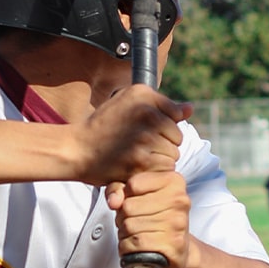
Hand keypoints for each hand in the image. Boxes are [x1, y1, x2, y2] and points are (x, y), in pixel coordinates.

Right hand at [75, 85, 192, 185]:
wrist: (77, 149)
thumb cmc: (103, 126)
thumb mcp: (127, 102)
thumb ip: (161, 104)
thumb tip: (191, 109)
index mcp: (143, 95)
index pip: (176, 114)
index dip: (164, 125)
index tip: (146, 130)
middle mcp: (146, 113)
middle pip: (177, 136)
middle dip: (164, 143)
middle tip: (140, 145)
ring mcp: (144, 137)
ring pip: (173, 154)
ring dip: (161, 159)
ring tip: (139, 156)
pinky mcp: (141, 160)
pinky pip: (165, 168)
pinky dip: (155, 172)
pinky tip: (139, 167)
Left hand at [107, 170, 191, 267]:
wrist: (176, 248)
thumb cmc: (157, 219)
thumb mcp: (139, 196)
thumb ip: (119, 189)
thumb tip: (114, 201)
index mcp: (173, 181)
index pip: (133, 184)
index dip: (125, 197)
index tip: (136, 202)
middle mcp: (178, 200)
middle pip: (128, 206)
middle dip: (123, 217)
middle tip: (135, 222)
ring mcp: (177, 222)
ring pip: (129, 226)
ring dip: (125, 234)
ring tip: (138, 234)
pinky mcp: (173, 244)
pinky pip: (135, 244)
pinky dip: (129, 248)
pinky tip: (139, 246)